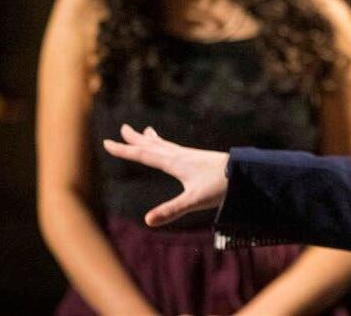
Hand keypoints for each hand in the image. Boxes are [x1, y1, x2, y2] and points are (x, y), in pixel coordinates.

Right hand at [103, 124, 228, 225]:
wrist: (243, 173)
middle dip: (135, 139)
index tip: (107, 143)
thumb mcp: (193, 201)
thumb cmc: (219, 186)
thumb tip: (147, 221)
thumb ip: (170, 210)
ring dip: (150, 139)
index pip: (143, 155)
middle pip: (152, 145)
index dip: (124, 150)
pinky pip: (175, 148)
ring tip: (144, 131)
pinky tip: (170, 149)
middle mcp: (178, 155)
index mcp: (173, 163)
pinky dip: (165, 145)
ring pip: (164, 145)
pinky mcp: (197, 158)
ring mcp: (188, 155)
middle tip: (122, 128)